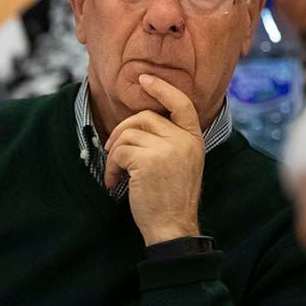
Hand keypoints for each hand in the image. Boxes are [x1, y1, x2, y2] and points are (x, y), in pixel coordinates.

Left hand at [105, 74, 204, 244]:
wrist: (172, 227)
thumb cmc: (171, 198)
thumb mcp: (181, 163)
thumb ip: (169, 140)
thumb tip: (140, 122)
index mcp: (193, 139)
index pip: (182, 104)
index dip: (162, 88)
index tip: (145, 79)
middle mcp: (183, 140)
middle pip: (145, 116)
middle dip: (122, 130)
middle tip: (112, 151)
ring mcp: (167, 149)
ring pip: (128, 134)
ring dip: (115, 154)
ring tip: (117, 173)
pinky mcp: (148, 161)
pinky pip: (119, 151)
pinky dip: (111, 167)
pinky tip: (115, 182)